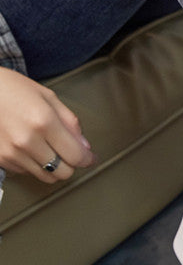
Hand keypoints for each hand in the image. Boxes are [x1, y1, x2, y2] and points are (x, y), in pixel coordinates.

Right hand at [0, 67, 96, 182]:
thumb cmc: (11, 89)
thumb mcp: (48, 97)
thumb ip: (70, 122)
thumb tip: (85, 146)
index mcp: (44, 122)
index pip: (75, 156)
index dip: (87, 159)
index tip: (90, 158)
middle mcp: (27, 141)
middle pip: (62, 172)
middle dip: (71, 164)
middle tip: (70, 153)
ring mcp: (11, 153)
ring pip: (45, 176)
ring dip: (53, 167)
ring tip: (50, 150)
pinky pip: (26, 172)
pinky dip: (33, 164)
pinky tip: (30, 148)